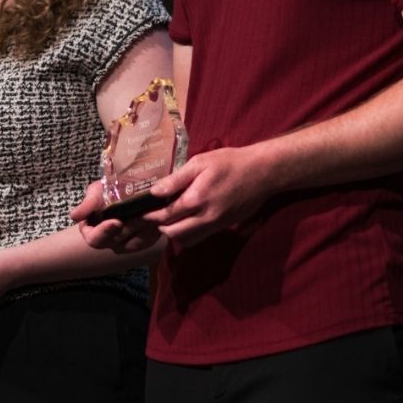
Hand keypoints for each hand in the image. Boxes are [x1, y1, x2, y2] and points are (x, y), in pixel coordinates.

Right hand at [71, 180, 165, 253]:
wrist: (130, 187)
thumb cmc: (108, 189)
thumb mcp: (96, 192)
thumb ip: (88, 203)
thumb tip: (74, 216)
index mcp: (93, 232)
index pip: (95, 239)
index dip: (104, 232)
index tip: (116, 222)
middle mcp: (110, 242)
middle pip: (119, 240)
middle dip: (130, 227)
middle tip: (140, 214)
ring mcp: (128, 244)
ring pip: (137, 242)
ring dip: (144, 228)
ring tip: (151, 213)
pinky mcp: (145, 241)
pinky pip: (151, 239)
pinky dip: (155, 228)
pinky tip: (159, 216)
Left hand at [142, 146, 269, 247]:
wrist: (262, 173)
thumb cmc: (230, 162)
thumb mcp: (201, 163)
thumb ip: (176, 179)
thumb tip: (154, 191)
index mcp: (196, 200)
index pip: (165, 215)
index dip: (150, 216)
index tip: (140, 212)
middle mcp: (204, 218)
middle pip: (173, 233)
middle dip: (160, 227)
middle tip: (153, 216)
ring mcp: (215, 225)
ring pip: (186, 240)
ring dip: (174, 233)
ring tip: (169, 219)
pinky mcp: (223, 227)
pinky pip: (200, 238)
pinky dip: (189, 234)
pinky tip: (187, 220)